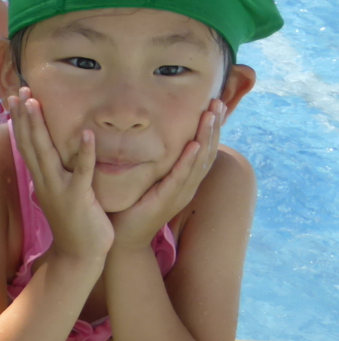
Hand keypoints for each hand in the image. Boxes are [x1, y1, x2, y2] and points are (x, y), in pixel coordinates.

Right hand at [10, 89, 113, 263]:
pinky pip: (82, 172)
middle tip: (20, 91)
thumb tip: (49, 160)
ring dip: (40, 127)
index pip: (27, 144)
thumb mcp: (61, 194)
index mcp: (42, 179)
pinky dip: (85, 153)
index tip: (16, 97)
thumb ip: (56, 175)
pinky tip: (87, 133)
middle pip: (30, 143)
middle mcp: (45, 181)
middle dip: (24, 116)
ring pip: (46, 153)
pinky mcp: (78, 198)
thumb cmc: (74, 224)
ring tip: (35, 102)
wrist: (80, 255)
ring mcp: (59, 189)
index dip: (20, 120)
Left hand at [109, 101, 224, 251]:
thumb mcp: (146, 179)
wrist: (122, 237)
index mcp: (184, 181)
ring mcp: (179, 195)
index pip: (202, 150)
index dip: (210, 128)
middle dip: (213, 126)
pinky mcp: (166, 201)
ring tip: (211, 116)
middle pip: (206, 152)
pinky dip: (189, 161)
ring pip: (198, 162)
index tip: (214, 105)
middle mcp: (186, 187)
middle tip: (218, 102)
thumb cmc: (131, 207)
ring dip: (206, 137)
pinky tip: (195, 146)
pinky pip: (181, 178)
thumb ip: (153, 161)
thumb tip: (148, 136)